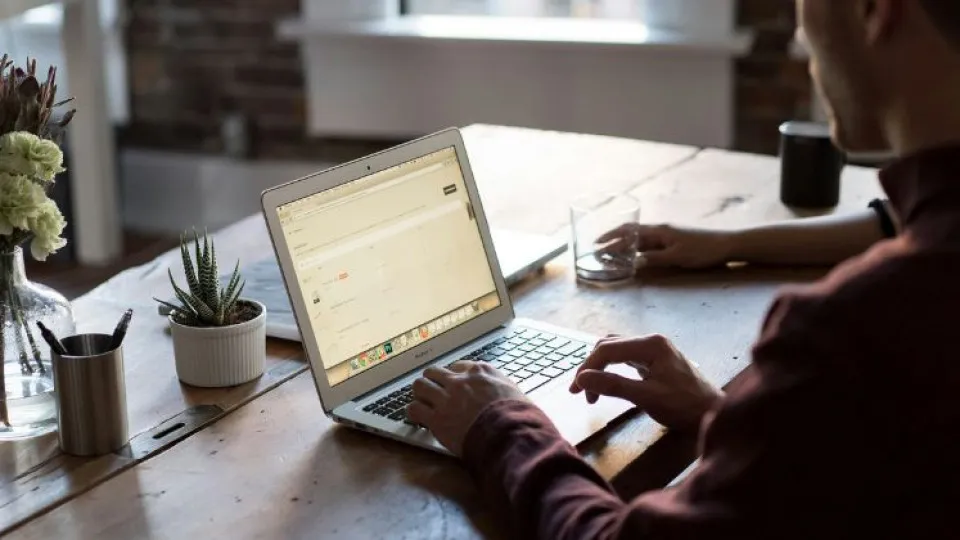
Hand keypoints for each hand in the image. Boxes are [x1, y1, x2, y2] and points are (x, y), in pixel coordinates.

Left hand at [407, 362, 527, 456]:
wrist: (509, 434)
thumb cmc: (519, 416)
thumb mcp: (516, 392)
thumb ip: (502, 387)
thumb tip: (504, 393)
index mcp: (480, 372)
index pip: (458, 366)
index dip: (454, 377)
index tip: (454, 385)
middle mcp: (460, 381)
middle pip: (434, 372)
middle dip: (432, 382)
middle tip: (434, 393)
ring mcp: (446, 398)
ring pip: (419, 386)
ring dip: (420, 395)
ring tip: (423, 404)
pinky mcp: (437, 418)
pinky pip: (414, 409)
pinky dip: (414, 413)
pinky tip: (418, 419)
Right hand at [570, 334, 722, 430]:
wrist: (714, 414)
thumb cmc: (684, 407)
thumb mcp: (646, 397)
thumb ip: (613, 385)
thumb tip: (582, 378)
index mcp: (650, 344)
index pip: (607, 349)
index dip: (587, 368)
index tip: (576, 391)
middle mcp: (651, 341)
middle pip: (609, 346)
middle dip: (591, 367)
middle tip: (580, 392)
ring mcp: (654, 350)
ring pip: (616, 351)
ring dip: (600, 368)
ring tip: (591, 391)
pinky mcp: (656, 360)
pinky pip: (626, 358)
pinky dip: (612, 370)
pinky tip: (608, 383)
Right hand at [599, 223, 734, 268]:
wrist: (726, 245)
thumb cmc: (702, 250)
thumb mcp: (677, 257)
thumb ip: (654, 258)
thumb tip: (633, 262)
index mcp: (659, 231)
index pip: (629, 232)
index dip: (611, 238)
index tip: (597, 245)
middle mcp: (660, 230)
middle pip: (631, 233)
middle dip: (613, 240)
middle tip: (598, 249)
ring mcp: (666, 235)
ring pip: (639, 238)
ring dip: (624, 244)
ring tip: (611, 253)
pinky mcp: (673, 241)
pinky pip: (648, 243)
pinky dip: (636, 248)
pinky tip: (634, 255)